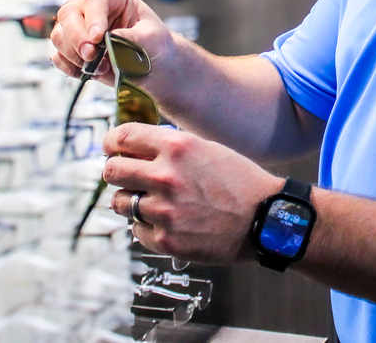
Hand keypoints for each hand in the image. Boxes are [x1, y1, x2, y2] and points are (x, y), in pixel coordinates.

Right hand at [49, 0, 167, 83]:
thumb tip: (111, 38)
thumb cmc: (156, 44)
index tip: (98, 37)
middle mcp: (92, 9)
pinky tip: (88, 72)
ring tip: (101, 67)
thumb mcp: (153, 38)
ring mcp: (79, 29)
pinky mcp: (73, 50)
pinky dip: (69, 67)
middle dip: (77, 38)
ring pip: (59, 36)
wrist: (155, 68)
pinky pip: (58, 56)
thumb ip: (134, 37)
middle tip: (92, 55)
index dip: (93, 17)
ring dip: (75, 55)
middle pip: (68, 14)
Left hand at [103, 123, 285, 263]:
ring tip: (149, 201)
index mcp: (176, 147)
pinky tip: (166, 221)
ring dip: (129, 200)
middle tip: (124, 175)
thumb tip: (135, 148)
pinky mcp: (165, 239)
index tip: (112, 147)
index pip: (123, 137)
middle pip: (112, 170)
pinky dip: (146, 225)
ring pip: (120, 202)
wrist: (264, 219)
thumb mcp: (207, 149)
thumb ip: (170, 147)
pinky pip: (136, 229)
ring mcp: (163, 210)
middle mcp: (165, 176)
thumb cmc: (239, 182)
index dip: (112, 142)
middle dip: (116, 171)